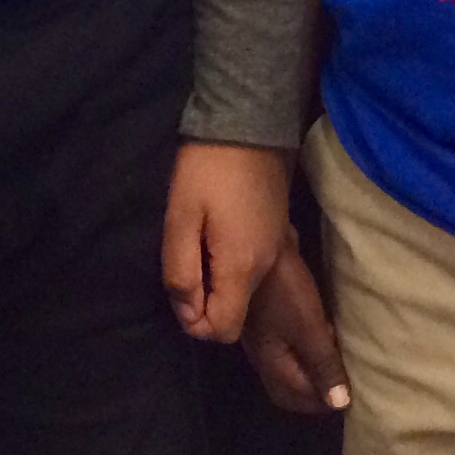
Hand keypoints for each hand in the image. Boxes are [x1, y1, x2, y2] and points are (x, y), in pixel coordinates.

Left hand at [162, 141, 288, 343]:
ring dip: (216, 286)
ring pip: (243, 295)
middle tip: (183, 267)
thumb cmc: (207, 169)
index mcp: (241, 267)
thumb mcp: (180, 218)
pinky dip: (230, 271)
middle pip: (234, 314)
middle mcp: (264, 269)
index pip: (223, 329)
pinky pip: (252, 274)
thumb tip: (186, 312)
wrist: (250, 124)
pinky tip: (214, 241)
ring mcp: (275, 253)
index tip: (178, 291)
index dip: (195, 323)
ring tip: (196, 251)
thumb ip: (180, 270)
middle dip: (204, 304)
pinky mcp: (276, 238)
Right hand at [239, 235, 349, 415]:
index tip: (354, 394)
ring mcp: (263, 339)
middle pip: (290, 390)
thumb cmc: (285, 290)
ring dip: (313, 371)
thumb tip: (340, 404)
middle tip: (345, 380)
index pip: (299, 399)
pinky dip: (307, 353)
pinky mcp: (267, 322)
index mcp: (272, 365)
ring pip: (289, 370)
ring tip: (338, 358)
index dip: (326, 401)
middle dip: (317, 392)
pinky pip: (288, 350)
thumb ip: (324, 365)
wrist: (260, 245)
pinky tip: (323, 336)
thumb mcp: (309, 328)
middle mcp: (264, 358)